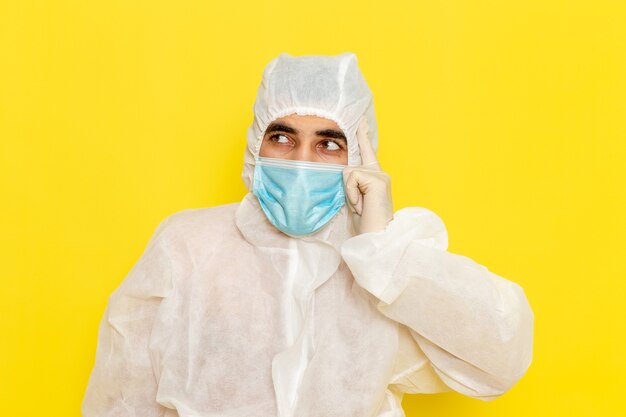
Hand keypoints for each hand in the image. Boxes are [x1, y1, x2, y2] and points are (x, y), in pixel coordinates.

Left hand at [343, 116, 393, 233]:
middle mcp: (380, 172)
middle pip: (348, 168)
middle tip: (361, 207)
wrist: (377, 238)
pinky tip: (362, 204)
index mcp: (376, 176)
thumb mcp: (355, 200)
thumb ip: (352, 185)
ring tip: (362, 206)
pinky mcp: (378, 179)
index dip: (363, 135)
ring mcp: (380, 175)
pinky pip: (351, 178)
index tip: (361, 120)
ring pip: (348, 173)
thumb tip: (343, 172)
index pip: (367, 151)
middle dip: (347, 190)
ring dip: (349, 193)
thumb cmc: (366, 224)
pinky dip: (352, 194)